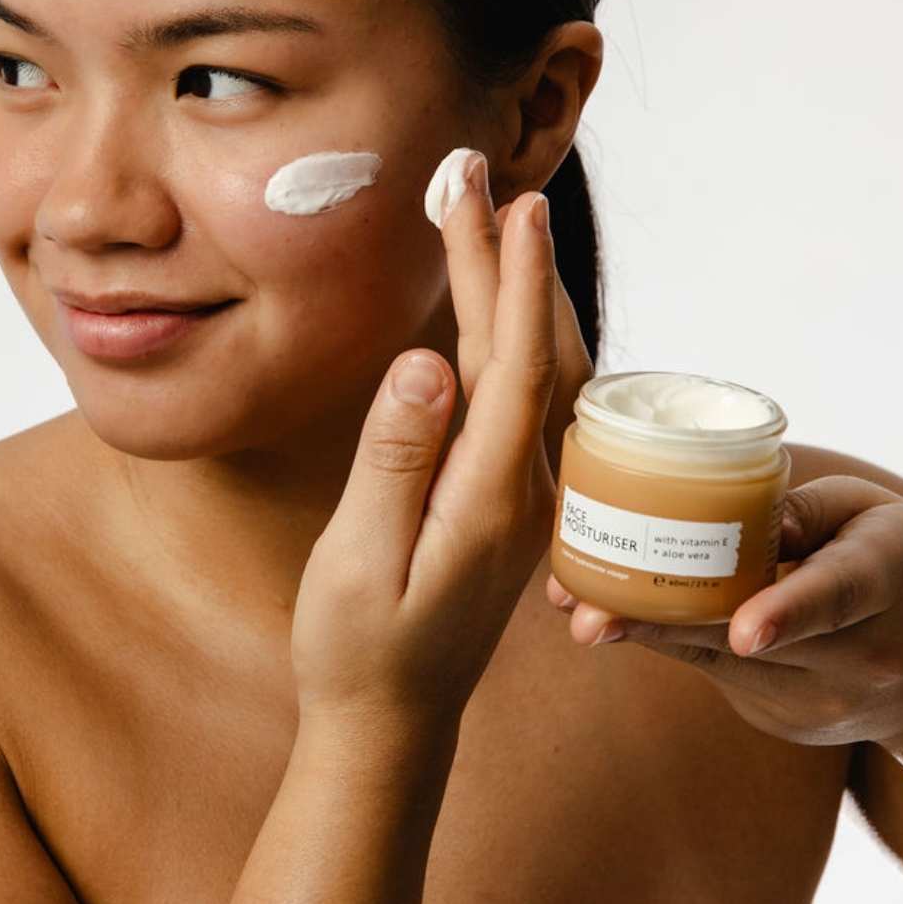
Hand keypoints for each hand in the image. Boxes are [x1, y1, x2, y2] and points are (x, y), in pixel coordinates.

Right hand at [291, 152, 588, 736]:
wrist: (392, 727)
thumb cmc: (361, 652)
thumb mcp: (362, 564)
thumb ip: (395, 462)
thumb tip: (425, 363)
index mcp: (492, 497)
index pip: (516, 363)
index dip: (510, 277)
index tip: (503, 201)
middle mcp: (526, 488)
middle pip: (532, 350)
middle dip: (507, 258)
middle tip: (476, 176)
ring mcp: (523, 494)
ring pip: (541, 371)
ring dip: (519, 290)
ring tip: (495, 218)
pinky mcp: (505, 500)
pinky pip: (527, 398)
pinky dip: (516, 335)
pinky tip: (499, 310)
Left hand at [546, 475, 902, 754]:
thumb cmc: (893, 565)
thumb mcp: (870, 516)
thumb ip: (801, 509)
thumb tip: (722, 513)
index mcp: (885, 582)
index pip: (836, 598)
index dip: (786, 613)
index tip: (744, 632)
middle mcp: (858, 655)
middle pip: (743, 639)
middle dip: (660, 625)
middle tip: (589, 616)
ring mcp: (818, 700)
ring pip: (713, 661)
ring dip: (640, 633)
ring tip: (575, 611)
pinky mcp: (780, 717)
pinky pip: (710, 673)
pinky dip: (661, 640)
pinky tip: (610, 616)